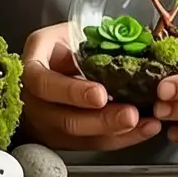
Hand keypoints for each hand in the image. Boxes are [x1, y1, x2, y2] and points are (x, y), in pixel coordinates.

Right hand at [19, 22, 161, 149]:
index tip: (101, 95)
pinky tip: (144, 129)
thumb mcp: (71, 32)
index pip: (44, 83)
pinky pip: (93, 143)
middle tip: (131, 115)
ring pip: (80, 137)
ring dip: (116, 132)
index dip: (72, 92)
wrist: (53, 62)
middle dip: (102, 120)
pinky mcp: (64, 139)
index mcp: (32, 66)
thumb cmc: (64, 45)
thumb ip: (95, 38)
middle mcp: (34, 100)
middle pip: (64, 119)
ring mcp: (48, 124)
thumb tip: (136, 37)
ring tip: (144, 123)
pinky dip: (122, 138)